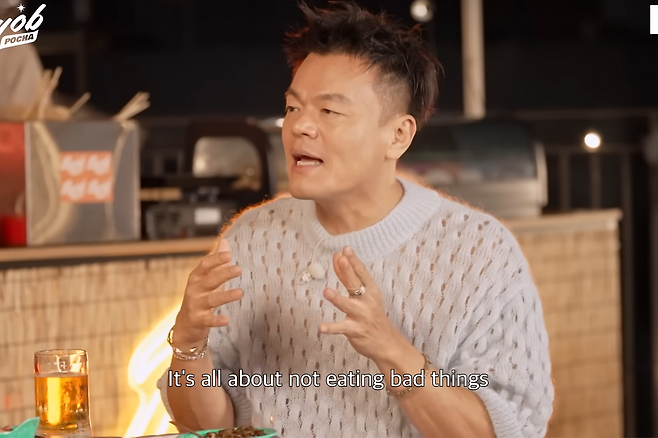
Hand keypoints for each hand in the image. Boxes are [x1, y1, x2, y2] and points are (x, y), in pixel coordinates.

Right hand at [174, 238, 242, 347]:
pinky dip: (217, 320)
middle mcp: (194, 290)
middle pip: (209, 280)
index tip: (228, 255)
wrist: (187, 324)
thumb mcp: (207, 278)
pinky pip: (208, 320)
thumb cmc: (201, 296)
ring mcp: (195, 305)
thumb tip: (225, 241)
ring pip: (211, 299)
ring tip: (241, 292)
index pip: (204, 265)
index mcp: (197, 277)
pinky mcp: (198, 320)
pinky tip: (227, 319)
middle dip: (223, 274)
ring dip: (226, 296)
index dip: (215, 259)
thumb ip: (217, 261)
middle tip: (239, 269)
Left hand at [319, 246, 402, 361]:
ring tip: (327, 291)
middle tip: (341, 260)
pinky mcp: (355, 330)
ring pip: (347, 306)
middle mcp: (367, 301)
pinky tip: (321, 327)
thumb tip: (339, 258)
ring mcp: (361, 316)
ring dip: (337, 299)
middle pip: (355, 284)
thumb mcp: (365, 295)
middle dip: (348, 272)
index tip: (345, 249)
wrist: (387, 343)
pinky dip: (331, 328)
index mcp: (371, 290)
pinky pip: (341, 328)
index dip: (353, 260)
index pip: (362, 272)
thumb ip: (350, 278)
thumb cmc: (373, 315)